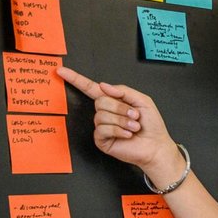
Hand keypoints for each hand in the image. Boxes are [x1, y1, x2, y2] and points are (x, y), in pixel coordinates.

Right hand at [58, 66, 182, 181]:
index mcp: (113, 101)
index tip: (62, 71)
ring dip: (122, 120)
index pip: (90, 88)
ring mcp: (101, 127)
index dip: (76, 79)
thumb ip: (123, 90)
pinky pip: (103, 129)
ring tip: (133, 127)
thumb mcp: (142, 101)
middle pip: (100, 101)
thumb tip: (103, 86)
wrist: (156, 145)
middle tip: (134, 116)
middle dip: (121, 108)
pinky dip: (118, 130)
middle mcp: (105, 113)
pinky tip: (127, 134)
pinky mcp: (101, 140)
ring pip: (102, 115)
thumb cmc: (151, 125)